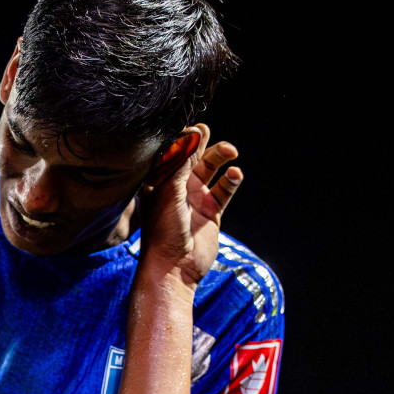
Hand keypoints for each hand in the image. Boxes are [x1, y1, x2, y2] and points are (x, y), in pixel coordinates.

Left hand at [140, 124, 242, 289]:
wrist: (174, 267)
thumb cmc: (163, 229)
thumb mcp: (169, 191)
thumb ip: (182, 162)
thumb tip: (194, 133)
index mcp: (159, 182)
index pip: (172, 152)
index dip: (183, 138)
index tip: (194, 126)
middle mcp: (176, 188)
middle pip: (194, 157)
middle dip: (204, 143)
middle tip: (210, 132)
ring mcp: (195, 199)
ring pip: (212, 170)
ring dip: (221, 158)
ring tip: (231, 151)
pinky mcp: (211, 212)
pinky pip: (224, 190)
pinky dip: (231, 181)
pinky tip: (235, 176)